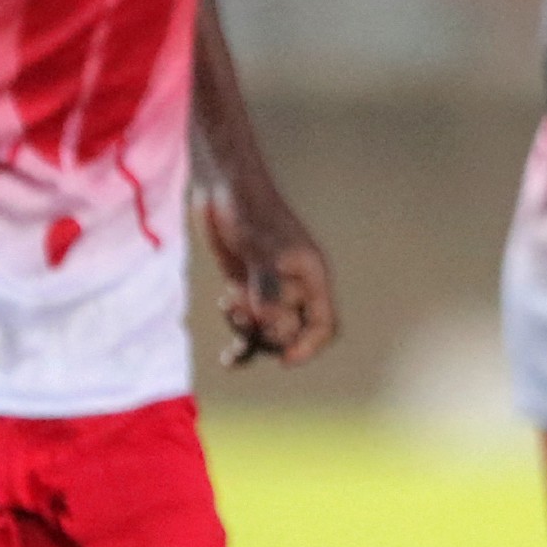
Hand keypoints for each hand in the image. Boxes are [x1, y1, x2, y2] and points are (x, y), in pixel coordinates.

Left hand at [200, 184, 337, 367]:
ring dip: (249, 336)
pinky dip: (239, 338)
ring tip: (231, 314)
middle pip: (292, 332)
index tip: (284, 359)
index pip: (323, 324)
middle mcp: (294, 287)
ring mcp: (269, 287)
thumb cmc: (250, 212)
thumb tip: (269, 324)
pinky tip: (228, 358)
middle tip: (245, 321)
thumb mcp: (260, 249)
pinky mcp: (246, 285)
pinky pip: (248, 322)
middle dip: (269, 336)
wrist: (224, 187)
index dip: (308, 345)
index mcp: (310, 278)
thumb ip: (267, 288)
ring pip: (267, 330)